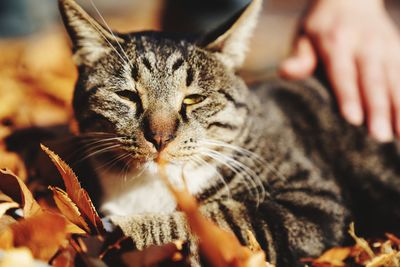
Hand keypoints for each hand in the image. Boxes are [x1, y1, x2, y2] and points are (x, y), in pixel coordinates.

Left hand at [279, 0, 399, 141]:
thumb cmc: (321, 25)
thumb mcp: (303, 35)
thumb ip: (299, 57)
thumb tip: (284, 72)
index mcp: (337, 41)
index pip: (343, 73)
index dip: (349, 96)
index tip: (353, 120)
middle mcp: (366, 44)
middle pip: (373, 80)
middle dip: (378, 109)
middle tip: (379, 137)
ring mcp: (387, 47)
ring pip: (395, 80)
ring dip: (399, 108)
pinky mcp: (399, 51)